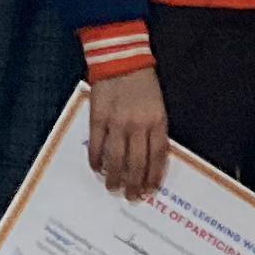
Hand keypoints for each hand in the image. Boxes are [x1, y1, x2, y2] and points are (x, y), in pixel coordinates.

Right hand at [87, 66, 172, 201]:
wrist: (121, 58)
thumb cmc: (143, 83)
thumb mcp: (158, 105)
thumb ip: (155, 130)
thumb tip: (150, 159)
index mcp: (157, 120)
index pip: (158, 156)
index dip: (154, 176)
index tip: (150, 190)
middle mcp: (138, 124)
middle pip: (137, 162)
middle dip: (135, 184)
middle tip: (132, 197)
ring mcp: (116, 122)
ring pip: (116, 159)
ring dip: (115, 178)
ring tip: (114, 188)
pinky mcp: (98, 118)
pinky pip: (96, 146)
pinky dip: (96, 161)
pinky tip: (97, 169)